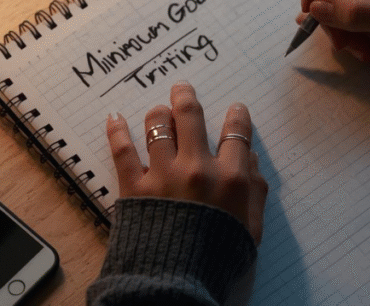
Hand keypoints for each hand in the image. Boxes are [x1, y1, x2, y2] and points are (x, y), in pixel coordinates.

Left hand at [105, 81, 268, 243]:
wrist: (177, 282)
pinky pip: (123, 149)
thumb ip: (255, 192)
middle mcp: (197, 167)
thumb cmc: (217, 257)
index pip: (236, 134)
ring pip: (158, 125)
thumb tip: (252, 161)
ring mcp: (163, 174)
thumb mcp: (250, 229)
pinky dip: (117, 130)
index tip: (234, 108)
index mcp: (230, 177)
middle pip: (191, 117)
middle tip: (182, 87)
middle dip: (186, 96)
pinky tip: (114, 117)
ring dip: (157, 113)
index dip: (236, 116)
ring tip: (157, 109)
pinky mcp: (134, 186)